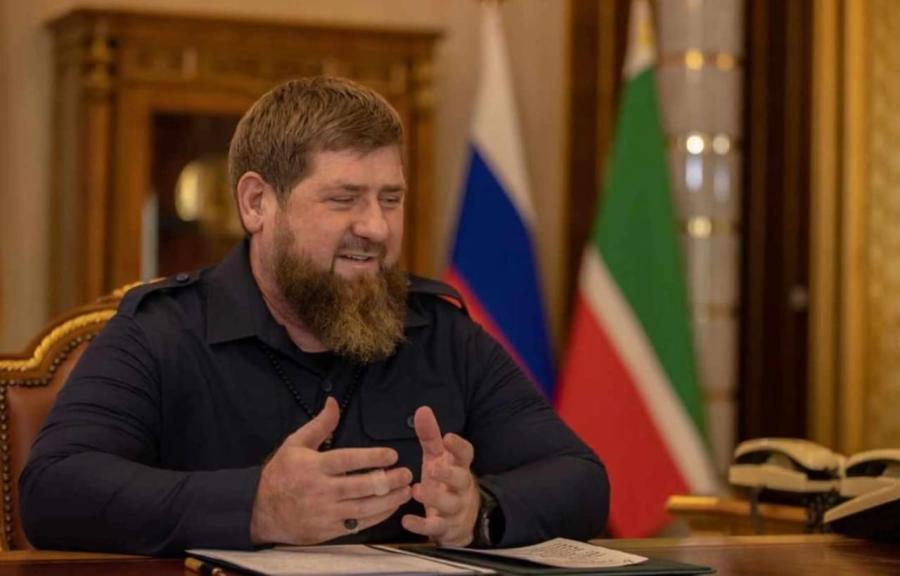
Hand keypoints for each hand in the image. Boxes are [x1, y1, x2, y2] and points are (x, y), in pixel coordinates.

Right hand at [250, 397, 412, 544]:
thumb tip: (334, 401)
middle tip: (407, 473)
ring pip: (364, 508)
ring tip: (407, 491)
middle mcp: (321, 491)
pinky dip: (377, 517)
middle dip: (389, 480)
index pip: (348, 460)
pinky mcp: (328, 531)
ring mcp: (325, 513)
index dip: (372, 457)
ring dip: (389, 500)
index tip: (392, 455)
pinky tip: (391, 507)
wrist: (261, 511)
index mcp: (314, 467)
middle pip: (361, 486)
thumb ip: (319, 425)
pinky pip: (358, 525)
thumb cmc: (281, 474)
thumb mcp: (295, 444)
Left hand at [401, 406, 479, 545]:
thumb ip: (430, 436)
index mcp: (459, 467)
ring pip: (449, 504)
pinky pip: (435, 528)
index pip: (466, 455)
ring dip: (434, 498)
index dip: (458, 447)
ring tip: (416, 490)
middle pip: (460, 480)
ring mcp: (455, 509)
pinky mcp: (445, 528)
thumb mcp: (438, 457)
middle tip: (433, 468)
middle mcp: (460, 487)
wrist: (463, 519)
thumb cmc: (446, 480)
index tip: (448, 437)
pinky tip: (407, 520)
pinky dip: (422, 525)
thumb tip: (422, 409)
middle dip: (448, 474)